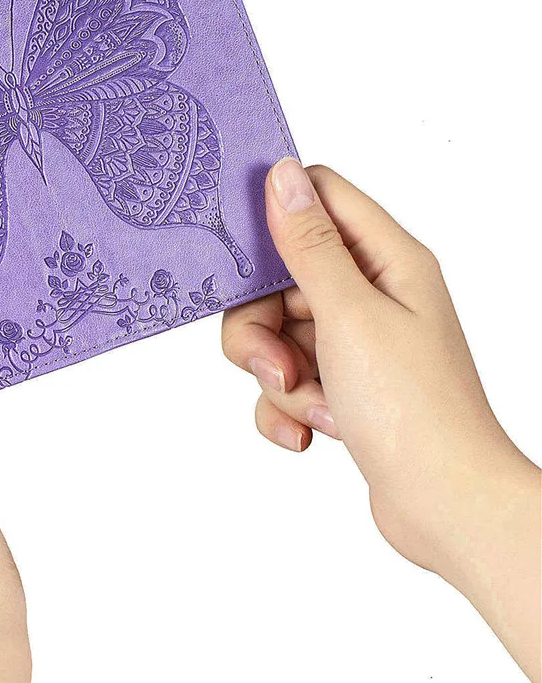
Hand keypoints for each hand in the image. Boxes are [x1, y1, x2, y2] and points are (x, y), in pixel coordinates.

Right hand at [222, 160, 540, 682]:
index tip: (237, 251)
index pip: (320, 198)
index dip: (273, 214)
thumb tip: (283, 174)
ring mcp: (356, 342)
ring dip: (278, 377)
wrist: (446, 508)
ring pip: (275, 333)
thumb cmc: (414, 410)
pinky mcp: (343, 384)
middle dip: (262, 326)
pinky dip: (288, 407)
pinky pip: (285, 378)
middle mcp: (372, 294)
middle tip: (276, 366)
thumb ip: (308, 243)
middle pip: (280, 277)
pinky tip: (312, 432)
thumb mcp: (348, 314)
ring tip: (311, 407)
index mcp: (387, 260)